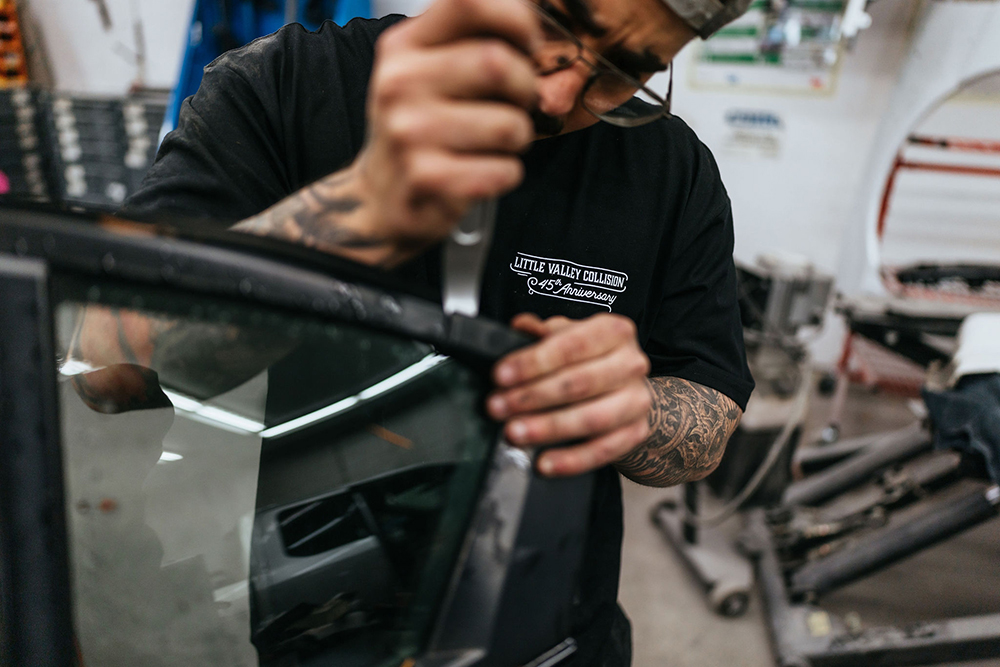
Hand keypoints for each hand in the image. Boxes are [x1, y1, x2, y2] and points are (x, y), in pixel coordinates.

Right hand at [356, 0, 542, 248]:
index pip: (469, 1)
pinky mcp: (426, 178)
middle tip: (515, 105)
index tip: (526, 44)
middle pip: (498, 63)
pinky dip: (506, 174)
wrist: (381, 195)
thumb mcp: (429, 70)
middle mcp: (400, 82)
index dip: (516, 18)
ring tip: (493, 143)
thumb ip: (470, 38)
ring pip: (510, 124)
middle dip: (526, 89)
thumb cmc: (422, 126)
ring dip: (518, 138)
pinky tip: (481, 173)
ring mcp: (409, 132)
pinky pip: (504, 171)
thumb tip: (528, 18)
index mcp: (405, 45)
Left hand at [487, 313, 652, 476]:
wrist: (628, 392)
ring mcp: (636, 401)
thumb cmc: (592, 361)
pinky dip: (571, 460)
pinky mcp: (636, 433)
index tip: (500, 375)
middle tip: (497, 406)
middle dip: (532, 396)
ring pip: (592, 418)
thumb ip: (543, 333)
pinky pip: (602, 451)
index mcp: (615, 331)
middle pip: (579, 383)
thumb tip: (519, 328)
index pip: (571, 345)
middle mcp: (631, 364)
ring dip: (547, 428)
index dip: (533, 361)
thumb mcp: (568, 337)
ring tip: (514, 433)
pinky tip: (543, 462)